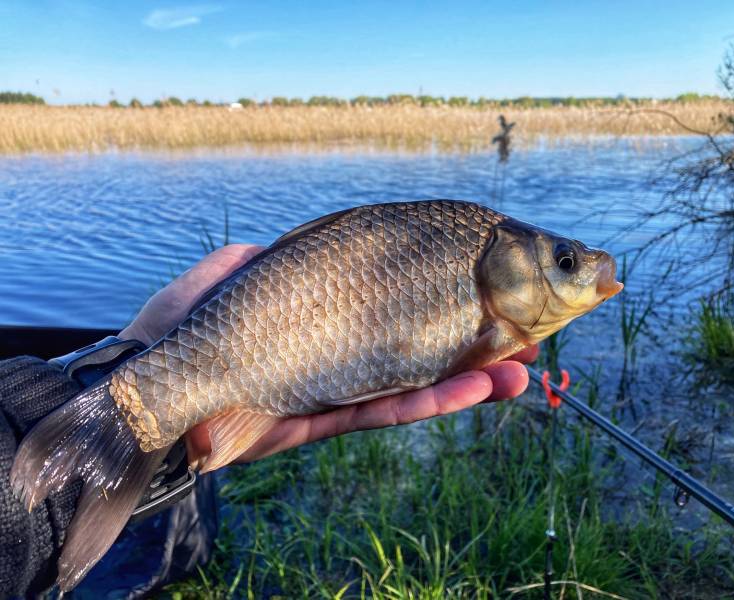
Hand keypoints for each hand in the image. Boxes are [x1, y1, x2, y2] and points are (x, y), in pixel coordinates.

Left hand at [120, 245, 538, 463]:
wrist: (154, 382)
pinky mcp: (325, 418)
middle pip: (419, 346)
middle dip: (476, 345)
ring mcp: (337, 385)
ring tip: (522, 372)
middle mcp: (340, 348)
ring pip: (416, 383)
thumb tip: (278, 244)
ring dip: (471, 378)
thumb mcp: (230, 274)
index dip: (443, 302)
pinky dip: (430, 401)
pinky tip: (475, 389)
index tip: (492, 293)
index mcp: (326, 312)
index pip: (396, 304)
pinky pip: (386, 409)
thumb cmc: (184, 323)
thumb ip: (261, 258)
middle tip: (530, 340)